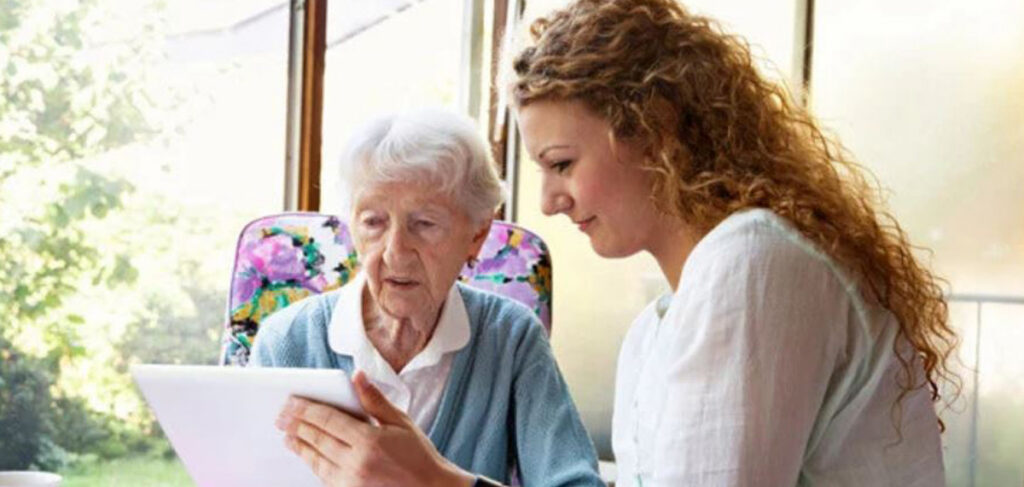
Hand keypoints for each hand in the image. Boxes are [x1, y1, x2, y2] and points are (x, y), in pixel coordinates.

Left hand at [275, 370, 474, 486]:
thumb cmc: (419, 456)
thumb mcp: (401, 423)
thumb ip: (374, 400)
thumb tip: (357, 376)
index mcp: (370, 440)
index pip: (328, 420)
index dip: (307, 409)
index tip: (291, 401)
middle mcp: (357, 463)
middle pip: (317, 439)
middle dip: (297, 426)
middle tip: (281, 416)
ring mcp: (352, 482)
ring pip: (317, 460)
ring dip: (300, 446)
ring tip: (288, 435)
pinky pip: (325, 477)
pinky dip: (313, 464)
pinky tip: (307, 455)